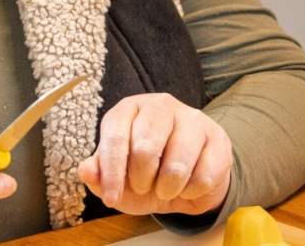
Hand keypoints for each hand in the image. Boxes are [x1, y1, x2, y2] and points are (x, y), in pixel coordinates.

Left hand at [77, 92, 232, 215]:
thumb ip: (98, 174)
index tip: (111, 198)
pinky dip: (190, 191)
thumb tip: (86, 170)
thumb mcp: (118, 178)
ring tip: (165, 187)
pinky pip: (203, 176)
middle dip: (141, 180)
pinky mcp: (218, 137)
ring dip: (167, 189)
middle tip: (144, 186)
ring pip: (176, 165)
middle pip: (145, 148)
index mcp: (130, 109)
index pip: (116, 136)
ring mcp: (193, 118)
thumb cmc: (147, 174)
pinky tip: (187, 184)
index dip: (112, 172)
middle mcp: (161, 106)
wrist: (188, 181)